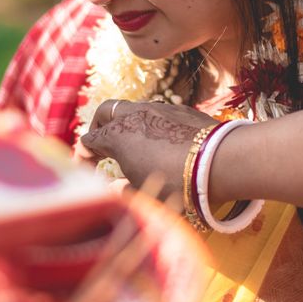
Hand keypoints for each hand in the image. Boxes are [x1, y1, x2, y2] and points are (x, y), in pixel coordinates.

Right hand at [81, 99, 209, 193]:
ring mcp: (158, 107)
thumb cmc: (175, 182)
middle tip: (102, 146)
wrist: (218, 160)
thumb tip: (115, 187)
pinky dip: (151, 124)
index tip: (87, 171)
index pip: (89, 142)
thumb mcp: (144, 194)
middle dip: (99, 127)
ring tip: (132, 145)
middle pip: (105, 112)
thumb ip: (123, 190)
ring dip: (126, 124)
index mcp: (117, 135)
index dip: (83, 157)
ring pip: (132, 108)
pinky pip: (158, 112)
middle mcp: (133, 115)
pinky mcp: (180, 108)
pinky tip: (161, 142)